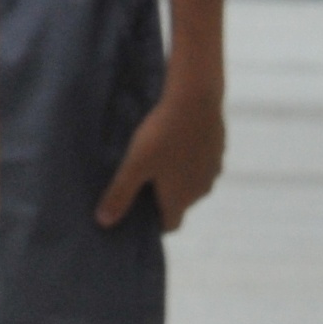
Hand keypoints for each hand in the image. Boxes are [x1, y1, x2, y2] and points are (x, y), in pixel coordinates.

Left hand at [98, 75, 224, 232]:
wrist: (196, 99)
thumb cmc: (162, 134)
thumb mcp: (135, 164)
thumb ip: (120, 194)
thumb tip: (104, 222)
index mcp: (181, 198)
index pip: (170, 224)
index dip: (153, 221)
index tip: (137, 208)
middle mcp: (201, 190)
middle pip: (180, 202)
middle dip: (162, 195)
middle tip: (140, 178)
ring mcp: (213, 170)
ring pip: (192, 181)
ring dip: (176, 175)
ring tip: (155, 156)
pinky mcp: (218, 150)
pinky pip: (200, 162)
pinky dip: (188, 158)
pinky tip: (174, 140)